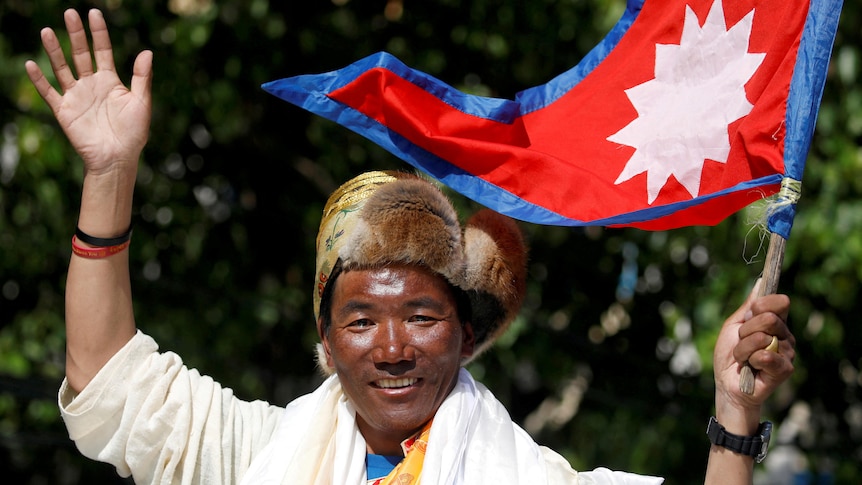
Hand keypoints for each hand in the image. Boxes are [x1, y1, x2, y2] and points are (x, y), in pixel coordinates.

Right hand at [24, 8, 151, 175]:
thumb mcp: (142, 103)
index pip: (103, 51)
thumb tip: (148, 52)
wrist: (118, 158)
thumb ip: (142, 78)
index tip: (94, 13)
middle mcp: (91, 85)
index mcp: (110, 81)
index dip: (99, 33)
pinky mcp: (64, 110)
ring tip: (47, 31)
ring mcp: (76, 96)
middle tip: (69, 13)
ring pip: (62, 68)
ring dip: (54, 50)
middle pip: (81, 54)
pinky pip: (49, 92)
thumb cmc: (133, 133)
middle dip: (76, 34)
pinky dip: (39, 79)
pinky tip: (32, 64)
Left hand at [713, 280, 794, 425]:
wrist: (726, 383)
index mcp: (775, 322)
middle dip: (745, 331)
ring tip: (744, 359)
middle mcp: (785, 335)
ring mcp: (787, 352)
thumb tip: (761, 282)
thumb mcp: (733, 326)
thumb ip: (748, 307)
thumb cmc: (729, 354)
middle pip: (768, 318)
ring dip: (743, 349)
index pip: (779, 302)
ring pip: (762, 338)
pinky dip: (751, 360)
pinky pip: (766, 356)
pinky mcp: (785, 369)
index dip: (763, 304)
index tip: (751, 312)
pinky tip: (752, 368)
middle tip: (741, 343)